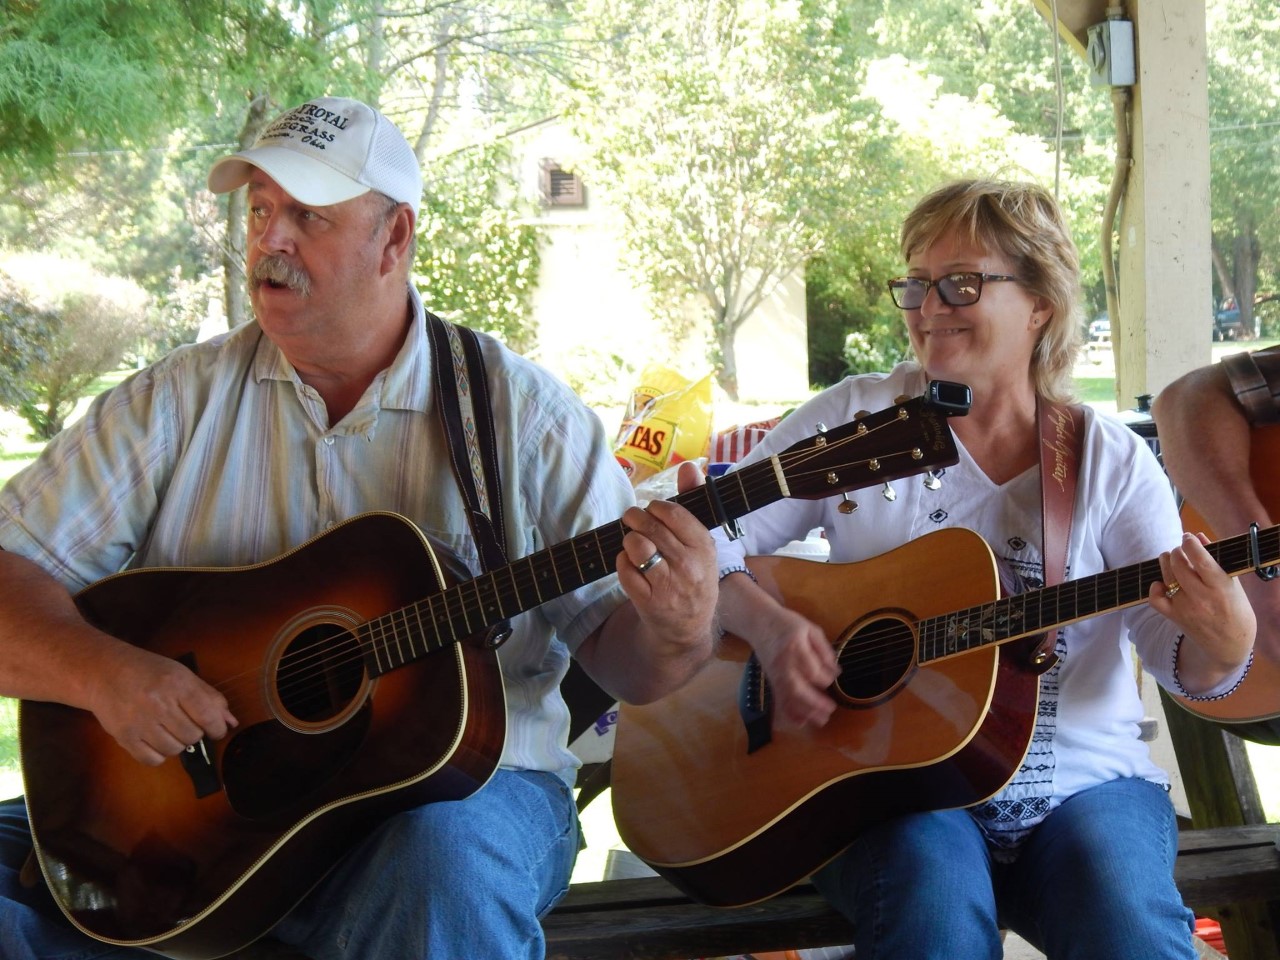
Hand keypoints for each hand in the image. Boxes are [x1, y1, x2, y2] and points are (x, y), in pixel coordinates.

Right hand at [86, 642, 237, 765]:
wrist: (104, 672)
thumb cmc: (149, 672)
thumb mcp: (183, 675)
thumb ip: (209, 698)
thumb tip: (231, 722)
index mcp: (176, 684)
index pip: (207, 716)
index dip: (217, 728)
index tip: (216, 730)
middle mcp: (158, 703)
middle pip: (192, 736)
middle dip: (195, 733)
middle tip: (185, 723)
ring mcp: (139, 721)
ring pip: (174, 750)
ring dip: (177, 743)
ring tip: (168, 729)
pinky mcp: (124, 736)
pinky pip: (153, 760)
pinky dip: (159, 754)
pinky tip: (156, 739)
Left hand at [616, 461, 717, 653]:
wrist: (687, 628)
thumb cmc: (694, 577)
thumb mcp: (701, 543)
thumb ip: (693, 502)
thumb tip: (688, 466)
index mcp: (704, 547)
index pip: (672, 513)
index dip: (655, 507)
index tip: (652, 510)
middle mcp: (688, 566)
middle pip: (650, 527)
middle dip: (634, 518)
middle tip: (631, 519)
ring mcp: (668, 585)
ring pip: (636, 546)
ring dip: (629, 540)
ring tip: (633, 543)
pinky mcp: (648, 602)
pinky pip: (624, 569)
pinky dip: (622, 562)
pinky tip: (630, 564)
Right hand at [745, 603, 839, 729]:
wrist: (760, 623)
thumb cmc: (787, 624)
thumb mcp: (810, 628)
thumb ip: (823, 649)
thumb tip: (835, 670)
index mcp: (795, 647)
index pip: (812, 669)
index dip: (826, 677)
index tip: (834, 676)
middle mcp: (783, 663)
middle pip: (798, 688)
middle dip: (815, 702)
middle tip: (831, 709)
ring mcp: (775, 674)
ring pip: (788, 697)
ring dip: (805, 711)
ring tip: (821, 720)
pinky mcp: (771, 681)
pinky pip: (780, 700)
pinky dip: (790, 713)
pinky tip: (801, 722)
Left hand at [1150, 531, 1255, 691]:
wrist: (1229, 645)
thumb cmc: (1235, 610)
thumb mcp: (1233, 584)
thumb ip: (1215, 559)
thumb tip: (1198, 536)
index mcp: (1221, 588)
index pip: (1201, 561)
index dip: (1190, 544)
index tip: (1188, 537)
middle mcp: (1202, 598)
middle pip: (1179, 565)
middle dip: (1177, 551)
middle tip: (1181, 549)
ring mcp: (1185, 608)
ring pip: (1166, 577)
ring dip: (1166, 562)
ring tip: (1172, 558)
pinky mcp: (1174, 617)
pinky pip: (1155, 598)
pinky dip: (1155, 587)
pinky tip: (1162, 582)